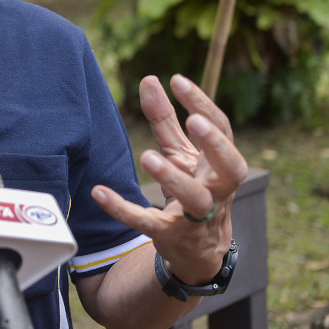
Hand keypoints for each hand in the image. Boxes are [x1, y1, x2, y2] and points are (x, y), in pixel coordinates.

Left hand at [92, 74, 247, 284]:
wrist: (198, 249)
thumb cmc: (193, 187)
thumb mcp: (180, 153)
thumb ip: (165, 119)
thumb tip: (150, 79)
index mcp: (220, 165)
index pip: (223, 131)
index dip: (204, 105)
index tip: (178, 80)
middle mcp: (216, 190)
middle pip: (230, 167)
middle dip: (215, 144)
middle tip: (193, 121)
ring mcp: (197, 216)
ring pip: (193, 198)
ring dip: (172, 177)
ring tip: (147, 156)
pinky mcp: (170, 235)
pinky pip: (147, 222)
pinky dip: (122, 209)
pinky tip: (99, 192)